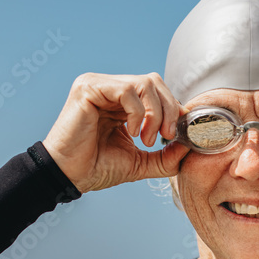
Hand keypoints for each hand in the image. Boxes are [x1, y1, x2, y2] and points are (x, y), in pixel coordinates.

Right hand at [43, 72, 189, 192]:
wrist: (69, 176)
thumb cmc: (96, 167)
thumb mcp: (139, 162)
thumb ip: (165, 156)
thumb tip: (189, 146)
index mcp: (121, 102)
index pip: (157, 91)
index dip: (173, 108)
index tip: (178, 133)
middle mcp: (110, 89)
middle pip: (154, 82)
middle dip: (169, 110)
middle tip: (166, 136)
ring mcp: (99, 85)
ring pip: (144, 83)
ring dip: (155, 114)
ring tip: (146, 139)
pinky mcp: (89, 87)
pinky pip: (127, 89)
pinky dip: (138, 112)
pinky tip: (131, 132)